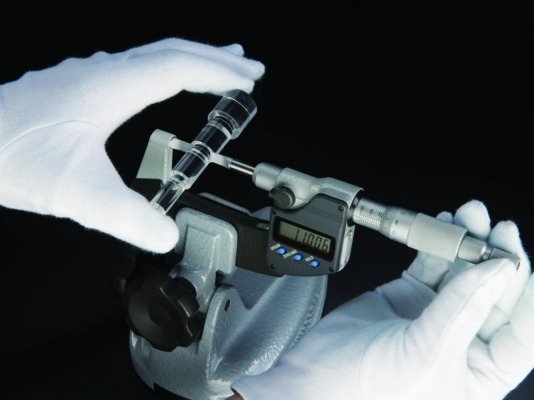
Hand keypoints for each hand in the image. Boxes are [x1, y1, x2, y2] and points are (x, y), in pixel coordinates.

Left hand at [0, 38, 264, 252]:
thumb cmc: (8, 155)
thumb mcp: (78, 193)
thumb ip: (128, 216)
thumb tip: (166, 235)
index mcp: (111, 86)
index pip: (179, 67)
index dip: (219, 72)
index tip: (248, 80)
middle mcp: (100, 73)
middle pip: (169, 51)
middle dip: (213, 57)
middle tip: (245, 65)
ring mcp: (84, 77)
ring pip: (148, 56)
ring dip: (187, 59)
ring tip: (212, 66)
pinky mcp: (71, 90)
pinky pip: (129, 68)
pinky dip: (158, 70)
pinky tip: (150, 85)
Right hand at [231, 200, 533, 398]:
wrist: (311, 378)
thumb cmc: (363, 390)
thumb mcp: (426, 353)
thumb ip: (462, 307)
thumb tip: (498, 269)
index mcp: (480, 373)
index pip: (527, 333)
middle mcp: (463, 344)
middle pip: (497, 293)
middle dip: (500, 257)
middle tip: (499, 229)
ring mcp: (435, 316)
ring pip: (465, 272)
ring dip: (469, 242)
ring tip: (471, 217)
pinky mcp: (408, 296)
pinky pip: (433, 264)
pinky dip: (438, 244)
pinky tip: (445, 226)